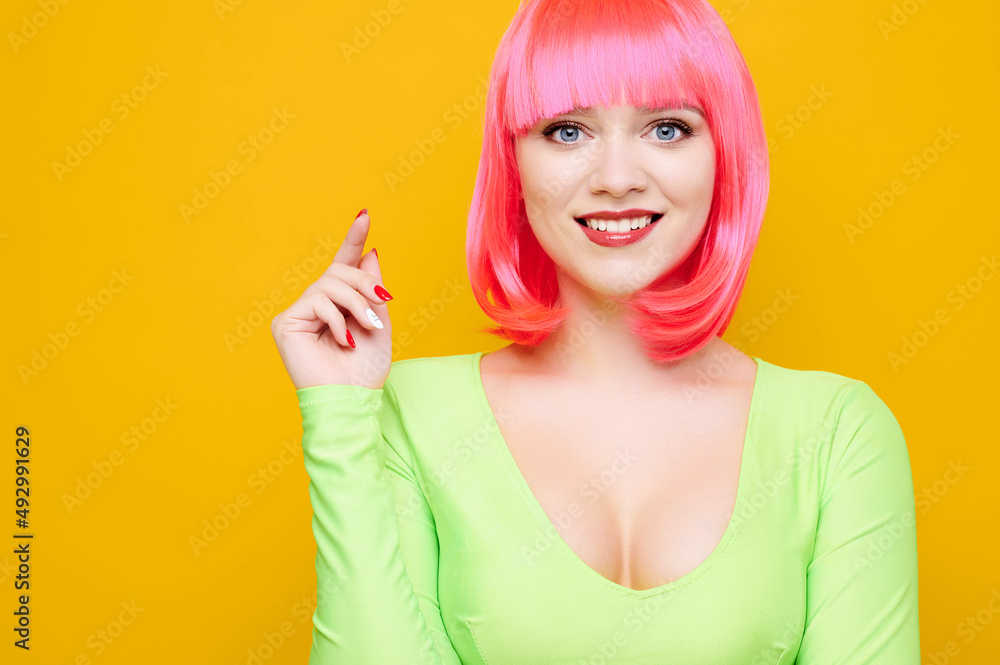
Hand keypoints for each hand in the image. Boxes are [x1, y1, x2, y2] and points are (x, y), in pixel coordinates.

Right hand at [271, 210, 392, 389]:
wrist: (352, 400)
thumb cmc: (365, 370)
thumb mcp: (379, 323)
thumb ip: (372, 289)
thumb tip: (370, 253)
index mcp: (338, 305)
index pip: (343, 265)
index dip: (353, 240)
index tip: (365, 215)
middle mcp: (314, 306)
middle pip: (339, 271)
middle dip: (366, 283)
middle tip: (384, 301)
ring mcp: (298, 314)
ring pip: (329, 283)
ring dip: (357, 302)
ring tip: (368, 326)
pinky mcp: (285, 324)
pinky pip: (316, 301)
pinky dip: (337, 319)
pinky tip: (344, 340)